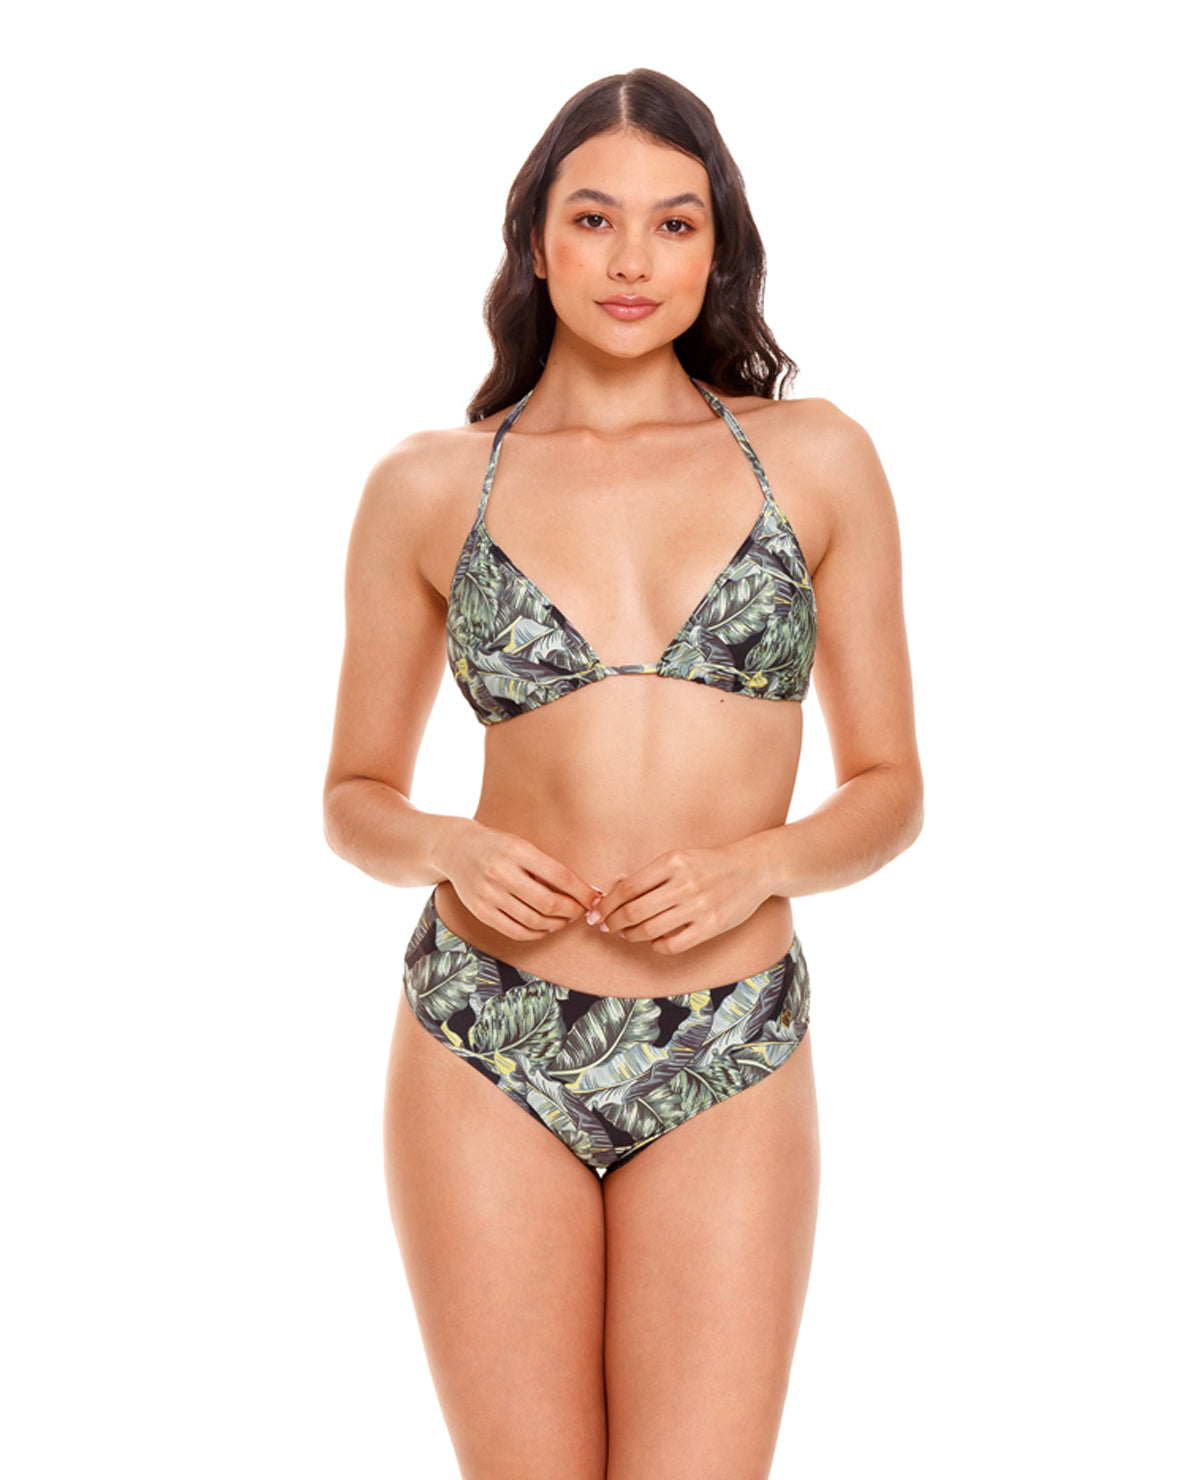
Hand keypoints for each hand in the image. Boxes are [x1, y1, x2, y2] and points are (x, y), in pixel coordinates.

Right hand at [439, 820, 597, 941]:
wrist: (455, 848)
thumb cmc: (497, 846)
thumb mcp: (522, 845)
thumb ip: (547, 866)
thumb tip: (583, 891)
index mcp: (517, 851)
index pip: (560, 876)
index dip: (582, 891)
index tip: (594, 898)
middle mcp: (502, 872)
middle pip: (549, 903)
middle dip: (573, 911)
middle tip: (581, 911)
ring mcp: (489, 894)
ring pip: (534, 920)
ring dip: (557, 924)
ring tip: (565, 919)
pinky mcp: (480, 912)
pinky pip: (515, 931)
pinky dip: (536, 933)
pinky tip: (546, 927)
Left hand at [587, 844, 768, 954]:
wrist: (753, 869)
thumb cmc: (710, 864)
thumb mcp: (679, 857)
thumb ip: (651, 875)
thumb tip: (613, 895)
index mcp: (672, 862)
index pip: (627, 888)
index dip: (607, 904)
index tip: (597, 912)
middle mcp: (684, 883)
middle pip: (634, 911)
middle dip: (614, 922)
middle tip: (608, 926)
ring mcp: (698, 906)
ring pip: (650, 930)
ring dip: (632, 935)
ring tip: (628, 934)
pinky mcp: (711, 926)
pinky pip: (672, 944)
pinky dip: (656, 945)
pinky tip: (654, 940)